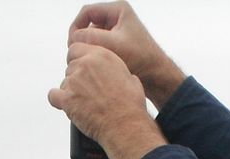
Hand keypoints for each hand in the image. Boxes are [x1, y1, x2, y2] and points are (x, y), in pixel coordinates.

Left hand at [48, 42, 165, 158]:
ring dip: (71, 91)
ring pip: (64, 82)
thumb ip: (117, 71)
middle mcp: (86, 64)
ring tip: (85, 104)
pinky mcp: (67, 99)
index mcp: (101, 55)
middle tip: (87, 91)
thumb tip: (118, 75)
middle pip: (70, 66)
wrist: (125, 125)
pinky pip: (53, 96)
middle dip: (77, 78)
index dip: (78, 60)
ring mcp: (74, 81)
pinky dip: (58, 101)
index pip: (76, 48)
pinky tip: (66, 105)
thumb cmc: (130, 105)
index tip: (83, 70)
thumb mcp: (130, 78)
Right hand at [67, 3, 185, 107]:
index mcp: (118, 10)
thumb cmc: (141, 59)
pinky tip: (95, 67)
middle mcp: (117, 18)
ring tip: (88, 63)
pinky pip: (99, 46)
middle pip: (88, 24)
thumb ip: (90, 38)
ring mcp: (117, 31)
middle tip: (77, 56)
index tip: (72, 44)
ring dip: (87, 49)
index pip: (86, 12)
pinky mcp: (117, 44)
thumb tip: (74, 39)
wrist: (157, 76)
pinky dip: (94, 55)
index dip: (76, 27)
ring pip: (92, 37)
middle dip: (81, 39)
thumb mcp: (112, 46)